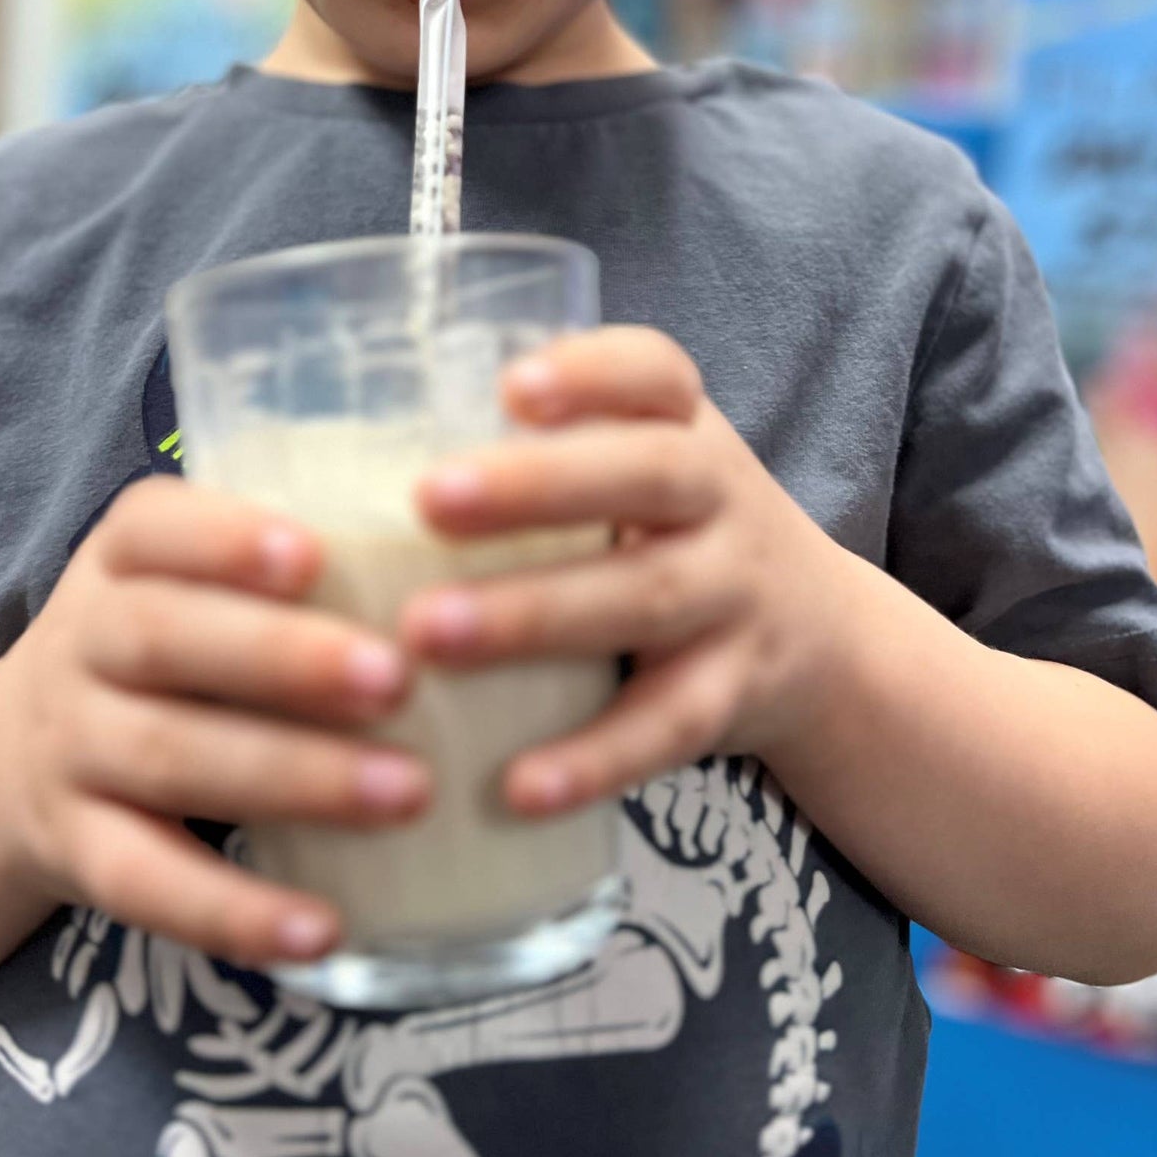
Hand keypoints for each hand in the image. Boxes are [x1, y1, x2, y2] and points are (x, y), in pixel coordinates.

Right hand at [0, 479, 431, 967]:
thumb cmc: (151, 654)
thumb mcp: (178, 584)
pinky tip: (323, 928)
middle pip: (164, 639)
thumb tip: (445, 561)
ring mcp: (67, 749)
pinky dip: (234, 911)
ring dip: (293, 777)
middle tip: (395, 678)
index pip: (151, 527)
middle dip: (283, 658)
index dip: (226, 538)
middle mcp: (79, 643)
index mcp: (116, 559)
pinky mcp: (72, 850)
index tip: (314, 553)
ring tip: (408, 792)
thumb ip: (280, 564)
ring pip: (169, 757)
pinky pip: (146, 884)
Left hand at [400, 327, 844, 816]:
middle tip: (428, 500)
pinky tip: (514, 785)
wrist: (822, 639)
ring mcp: (737, 594)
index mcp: (684, 425)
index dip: (590, 373)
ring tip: (424, 634)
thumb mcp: (635, 467)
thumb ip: (535, 452)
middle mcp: (722, 496)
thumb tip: (334, 457)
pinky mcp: (738, 693)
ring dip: (533, 615)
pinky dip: (593, 758)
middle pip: (649, 474)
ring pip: (646, 598)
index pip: (655, 371)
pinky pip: (668, 727)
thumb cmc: (669, 532)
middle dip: (537, 485)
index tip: (510, 387)